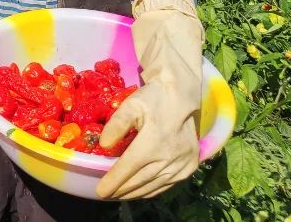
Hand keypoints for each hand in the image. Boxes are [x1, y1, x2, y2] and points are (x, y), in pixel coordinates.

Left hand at [96, 81, 199, 198]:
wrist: (182, 96)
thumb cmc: (153, 99)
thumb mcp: (130, 105)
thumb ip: (116, 125)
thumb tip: (103, 145)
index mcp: (153, 142)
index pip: (128, 168)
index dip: (113, 181)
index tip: (100, 191)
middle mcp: (169, 157)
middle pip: (140, 180)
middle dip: (121, 190)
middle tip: (106, 195)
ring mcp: (182, 164)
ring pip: (154, 186)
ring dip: (136, 193)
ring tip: (119, 196)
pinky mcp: (190, 166)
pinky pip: (168, 184)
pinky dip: (152, 191)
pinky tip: (141, 191)